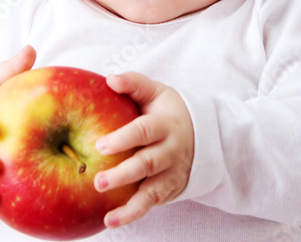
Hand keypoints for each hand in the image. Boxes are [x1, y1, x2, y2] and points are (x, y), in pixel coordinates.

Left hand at [92, 72, 193, 228]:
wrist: (201, 134)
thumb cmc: (167, 111)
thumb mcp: (156, 92)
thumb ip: (134, 84)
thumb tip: (110, 79)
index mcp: (165, 124)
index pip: (144, 131)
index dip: (123, 138)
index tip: (100, 145)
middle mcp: (171, 151)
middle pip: (147, 164)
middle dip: (123, 174)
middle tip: (98, 181)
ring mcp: (171, 173)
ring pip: (151, 191)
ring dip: (129, 204)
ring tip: (107, 213)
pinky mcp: (169, 189)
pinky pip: (150, 204)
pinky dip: (132, 214)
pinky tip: (111, 220)